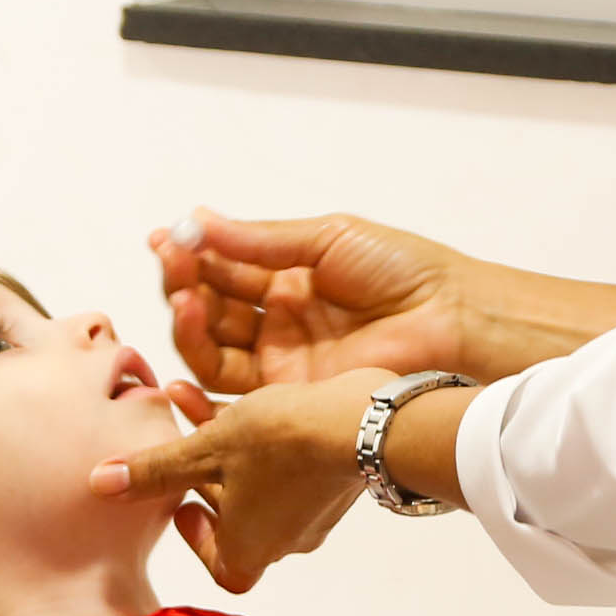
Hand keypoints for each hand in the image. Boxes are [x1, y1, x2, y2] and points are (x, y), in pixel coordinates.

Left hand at [93, 374, 383, 592]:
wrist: (368, 423)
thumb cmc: (281, 446)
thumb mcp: (204, 451)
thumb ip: (153, 470)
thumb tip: (99, 484)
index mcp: (251, 551)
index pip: (219, 566)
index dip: (196, 540)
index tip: (181, 506)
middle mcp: (286, 541)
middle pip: (237, 520)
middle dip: (203, 478)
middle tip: (183, 445)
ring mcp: (317, 512)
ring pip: (261, 485)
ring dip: (227, 450)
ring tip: (199, 405)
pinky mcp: (338, 478)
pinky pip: (290, 466)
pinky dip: (263, 441)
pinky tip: (250, 399)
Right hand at [151, 210, 475, 395]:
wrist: (450, 318)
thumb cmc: (403, 271)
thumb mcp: (325, 239)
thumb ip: (259, 238)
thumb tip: (197, 220)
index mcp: (289, 278)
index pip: (224, 267)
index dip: (191, 254)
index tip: (166, 238)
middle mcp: (278, 321)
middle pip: (209, 306)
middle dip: (184, 281)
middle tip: (173, 259)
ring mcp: (279, 359)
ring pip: (209, 343)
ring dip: (188, 316)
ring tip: (186, 292)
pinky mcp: (284, 394)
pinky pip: (225, 383)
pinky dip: (196, 355)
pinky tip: (188, 323)